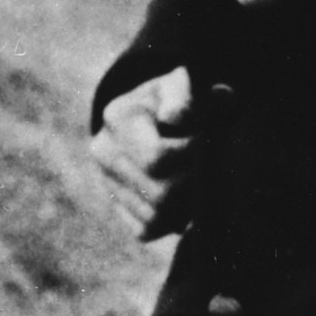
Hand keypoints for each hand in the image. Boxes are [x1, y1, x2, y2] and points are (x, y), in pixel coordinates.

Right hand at [90, 64, 193, 227]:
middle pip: (160, 194)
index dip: (192, 157)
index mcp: (119, 116)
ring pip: (156, 217)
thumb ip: (185, 96)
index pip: (157, 159)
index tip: (208, 142)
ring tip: (202, 183)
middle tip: (211, 169)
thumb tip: (174, 118)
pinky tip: (186, 200)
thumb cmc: (179, 99)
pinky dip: (173, 221)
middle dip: (194, 185)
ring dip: (187, 206)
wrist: (155, 114)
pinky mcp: (115, 206)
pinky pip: (148, 230)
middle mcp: (104, 152)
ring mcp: (106, 182)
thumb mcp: (184, 85)